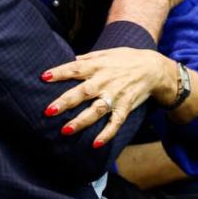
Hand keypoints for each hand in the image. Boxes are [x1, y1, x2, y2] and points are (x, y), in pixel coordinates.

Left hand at [41, 48, 173, 146]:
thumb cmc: (125, 59)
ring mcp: (115, 96)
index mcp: (97, 66)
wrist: (154, 69)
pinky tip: (95, 145)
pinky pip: (115, 123)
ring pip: (96, 110)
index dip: (59, 72)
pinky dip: (107, 134)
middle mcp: (104, 81)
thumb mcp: (106, 53)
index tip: (43, 77)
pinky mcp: (125, 108)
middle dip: (65, 102)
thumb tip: (69, 60)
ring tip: (65, 130)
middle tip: (48, 111)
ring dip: (81, 121)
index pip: (74, 69)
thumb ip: (87, 58)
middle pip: (82, 92)